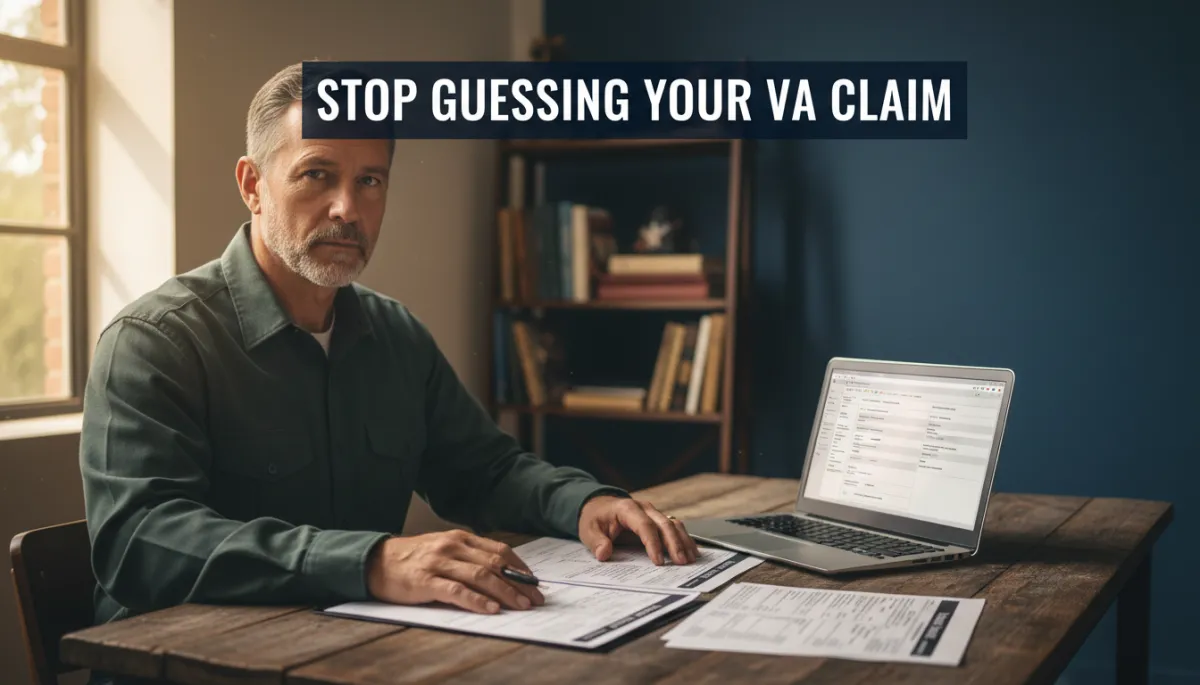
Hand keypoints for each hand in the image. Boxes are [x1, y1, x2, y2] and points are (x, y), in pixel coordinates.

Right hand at [366, 529, 543, 613]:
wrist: (376, 561)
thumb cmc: (414, 559)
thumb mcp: (444, 550)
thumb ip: (469, 557)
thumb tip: (502, 575)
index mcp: (460, 538)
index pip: (500, 551)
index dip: (520, 567)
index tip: (535, 583)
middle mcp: (453, 547)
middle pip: (495, 564)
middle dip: (519, 582)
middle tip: (536, 598)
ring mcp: (439, 563)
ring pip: (480, 576)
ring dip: (505, 592)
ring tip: (521, 605)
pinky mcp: (425, 581)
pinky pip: (456, 591)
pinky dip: (476, 600)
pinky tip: (491, 608)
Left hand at [578, 496, 699, 565]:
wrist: (598, 506)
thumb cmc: (595, 518)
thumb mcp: (589, 530)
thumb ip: (596, 542)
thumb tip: (603, 553)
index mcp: (627, 508)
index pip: (644, 525)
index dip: (652, 543)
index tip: (658, 561)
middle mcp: (644, 508)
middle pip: (664, 524)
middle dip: (674, 544)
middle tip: (681, 562)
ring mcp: (653, 512)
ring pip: (673, 524)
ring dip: (683, 541)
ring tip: (691, 559)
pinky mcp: (657, 519)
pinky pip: (674, 527)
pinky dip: (684, 539)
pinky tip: (692, 551)